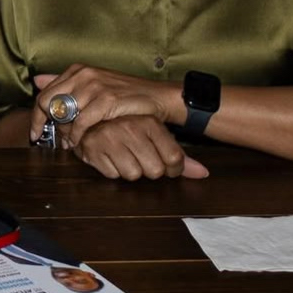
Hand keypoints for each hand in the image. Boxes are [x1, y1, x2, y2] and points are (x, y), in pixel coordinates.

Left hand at [31, 65, 179, 147]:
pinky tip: (79, 143)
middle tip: (49, 140)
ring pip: (64, 114)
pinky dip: (77, 136)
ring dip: (63, 133)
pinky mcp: (106, 99)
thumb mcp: (93, 84)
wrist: (156, 96)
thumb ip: (65, 83)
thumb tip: (36, 81)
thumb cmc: (124, 94)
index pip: (45, 93)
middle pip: (48, 102)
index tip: (35, 132)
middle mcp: (83, 75)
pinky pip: (81, 122)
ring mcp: (94, 86)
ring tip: (67, 144)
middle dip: (44, 124)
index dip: (37, 115)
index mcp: (77, 70)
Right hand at [72, 115, 208, 180]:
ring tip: (123, 155)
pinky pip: (112, 175)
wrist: (89, 117)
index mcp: (149, 122)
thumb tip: (203, 173)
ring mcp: (110, 137)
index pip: (174, 159)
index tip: (164, 162)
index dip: (172, 168)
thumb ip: (179, 156)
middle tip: (140, 157)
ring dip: (129, 169)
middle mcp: (130, 128)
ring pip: (133, 175)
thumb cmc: (127, 128)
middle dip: (148, 169)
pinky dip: (111, 169)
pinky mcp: (93, 148)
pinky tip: (109, 156)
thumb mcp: (155, 135)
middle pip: (155, 170)